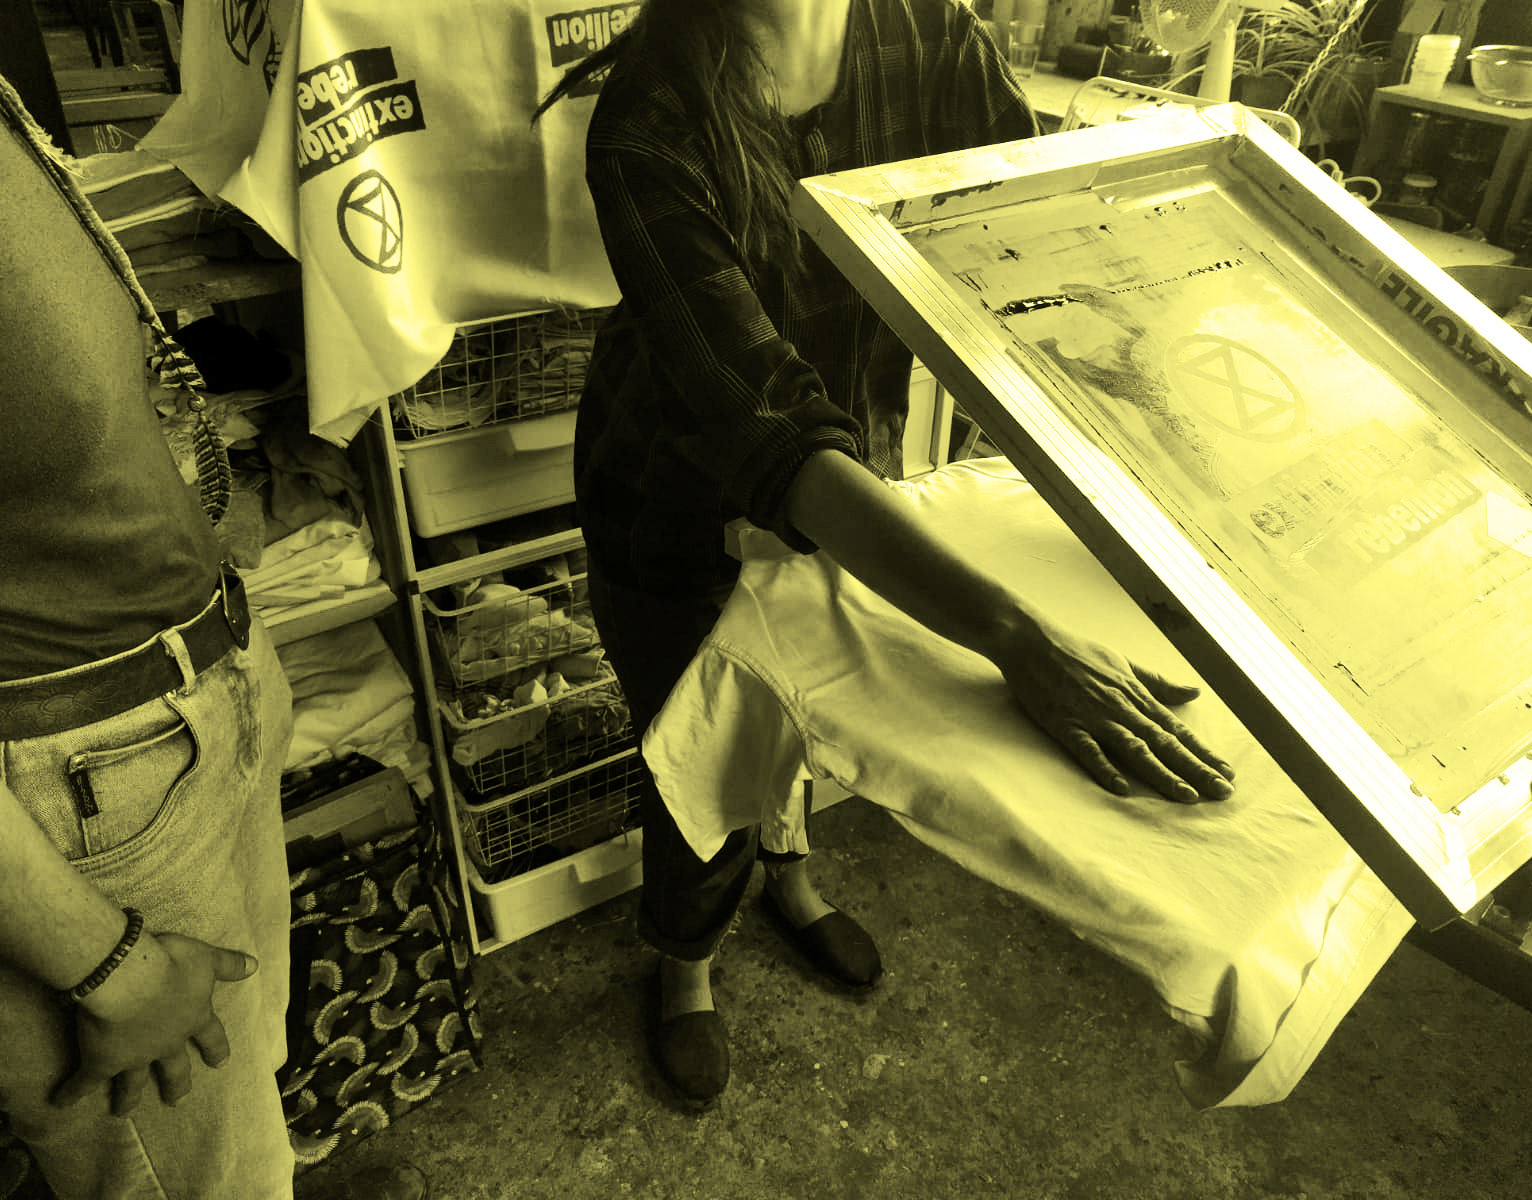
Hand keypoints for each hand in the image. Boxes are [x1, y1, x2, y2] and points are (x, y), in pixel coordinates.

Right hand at [50, 930, 258, 1116]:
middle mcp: (167, 1042)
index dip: (216, 1048)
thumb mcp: (206, 957)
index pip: (211, 1035)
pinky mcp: (102, 1061)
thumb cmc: (171, 962)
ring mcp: (134, 1055)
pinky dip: (71, 1092)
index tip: (221, 1063)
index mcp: (194, 1017)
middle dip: (176, 1083)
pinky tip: (60, 1102)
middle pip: (174, 1067)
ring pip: (133, 1081)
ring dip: (128, 1096)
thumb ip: (228, 964)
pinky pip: (85, 1081)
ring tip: (124, 1112)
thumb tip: (254, 966)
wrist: (129, 976)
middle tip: (177, 1100)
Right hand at [996, 618, 1234, 803]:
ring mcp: (1094, 716)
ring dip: (1162, 774)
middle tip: (1222, 792)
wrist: (1032, 641)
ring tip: (1187, 797)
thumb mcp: (1123, 662)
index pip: (1176, 729)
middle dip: (1196, 769)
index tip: (1227, 772)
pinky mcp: (1066, 724)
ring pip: (1135, 749)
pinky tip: (1122, 789)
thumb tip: (1193, 692)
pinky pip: (1088, 750)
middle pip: (1164, 743)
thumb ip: (1157, 682)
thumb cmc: (1077, 651)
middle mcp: (1121, 707)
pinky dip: (1105, 768)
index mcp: (1135, 694)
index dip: (1203, 752)